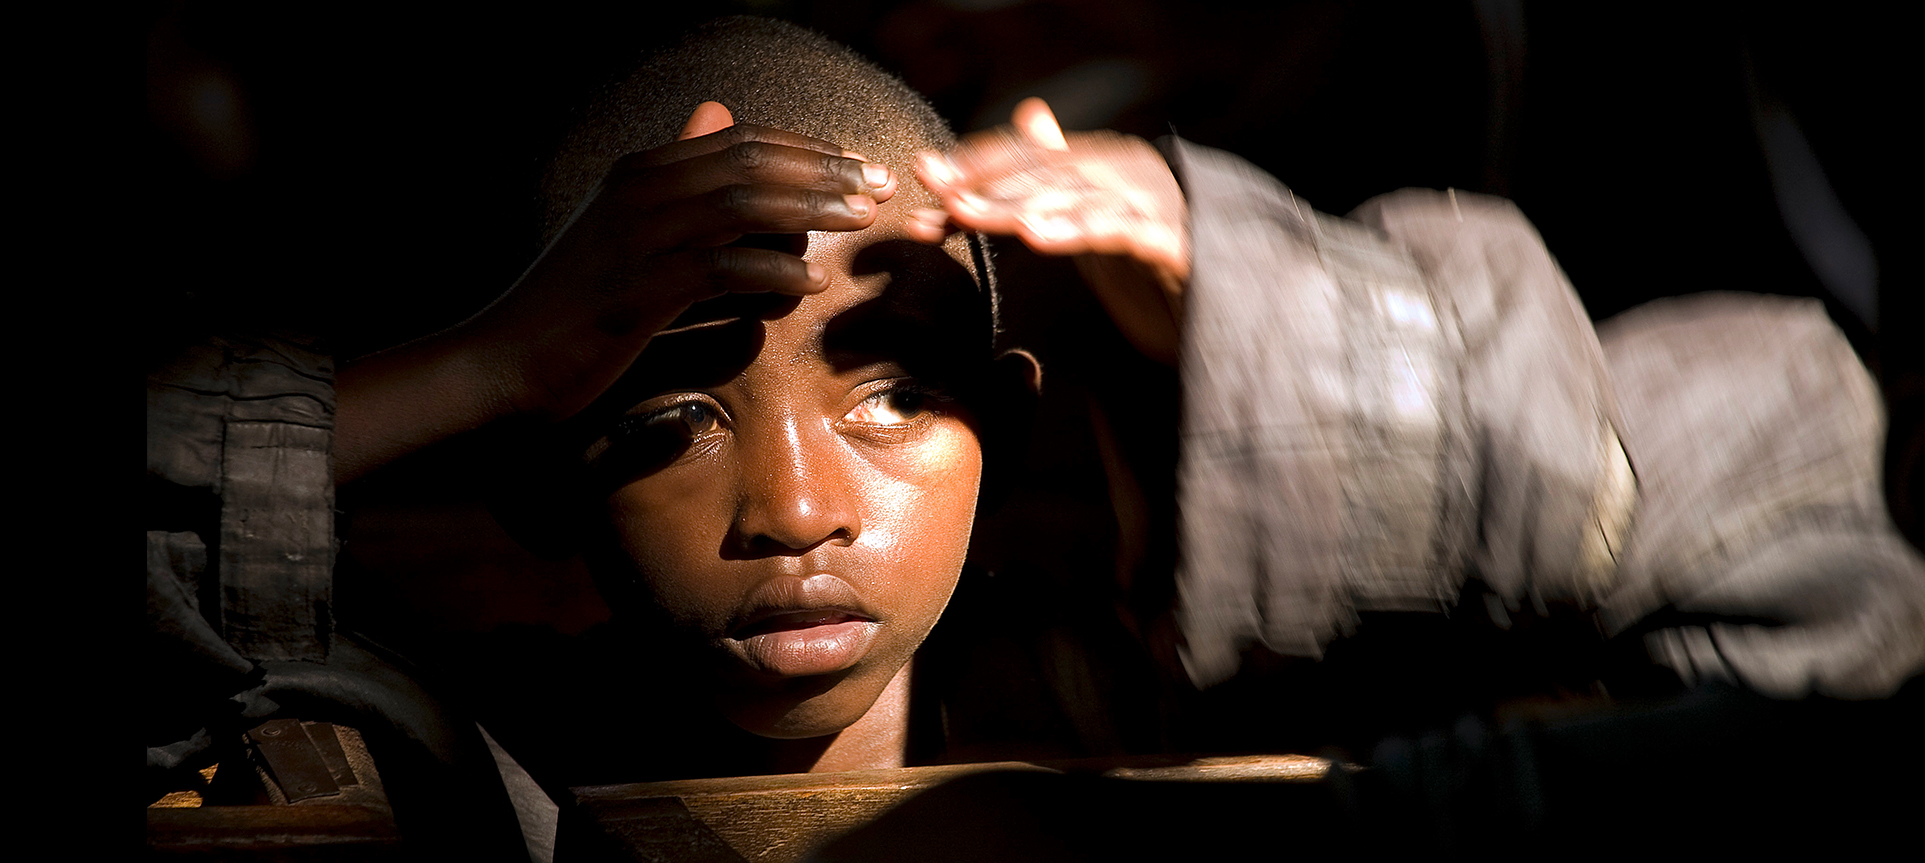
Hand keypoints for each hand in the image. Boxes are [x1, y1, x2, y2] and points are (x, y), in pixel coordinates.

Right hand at [336, 102, 894, 481]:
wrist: (505, 362)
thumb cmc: (576, 307)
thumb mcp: (628, 231)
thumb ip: (677, 177)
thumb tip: (715, 116)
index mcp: (641, 172)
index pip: (741, 141)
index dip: (808, 149)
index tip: (861, 169)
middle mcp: (638, 190)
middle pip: (751, 162)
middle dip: (825, 171)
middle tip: (879, 189)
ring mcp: (635, 236)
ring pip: (743, 204)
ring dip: (811, 209)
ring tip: (859, 222)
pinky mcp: (636, 288)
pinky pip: (720, 267)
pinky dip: (771, 272)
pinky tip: (807, 284)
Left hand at [908, 98, 1187, 362]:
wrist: (1223, 312)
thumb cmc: (1150, 263)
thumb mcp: (1094, 216)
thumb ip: (1058, 173)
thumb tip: (1030, 115)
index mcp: (1106, 164)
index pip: (1030, 156)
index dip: (978, 164)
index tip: (928, 176)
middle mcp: (1129, 173)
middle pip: (1045, 174)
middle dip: (984, 184)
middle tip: (936, 191)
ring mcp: (1153, 206)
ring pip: (1075, 199)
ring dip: (1018, 205)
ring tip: (971, 212)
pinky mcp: (1172, 245)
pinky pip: (1120, 233)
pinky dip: (1078, 229)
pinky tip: (1038, 235)